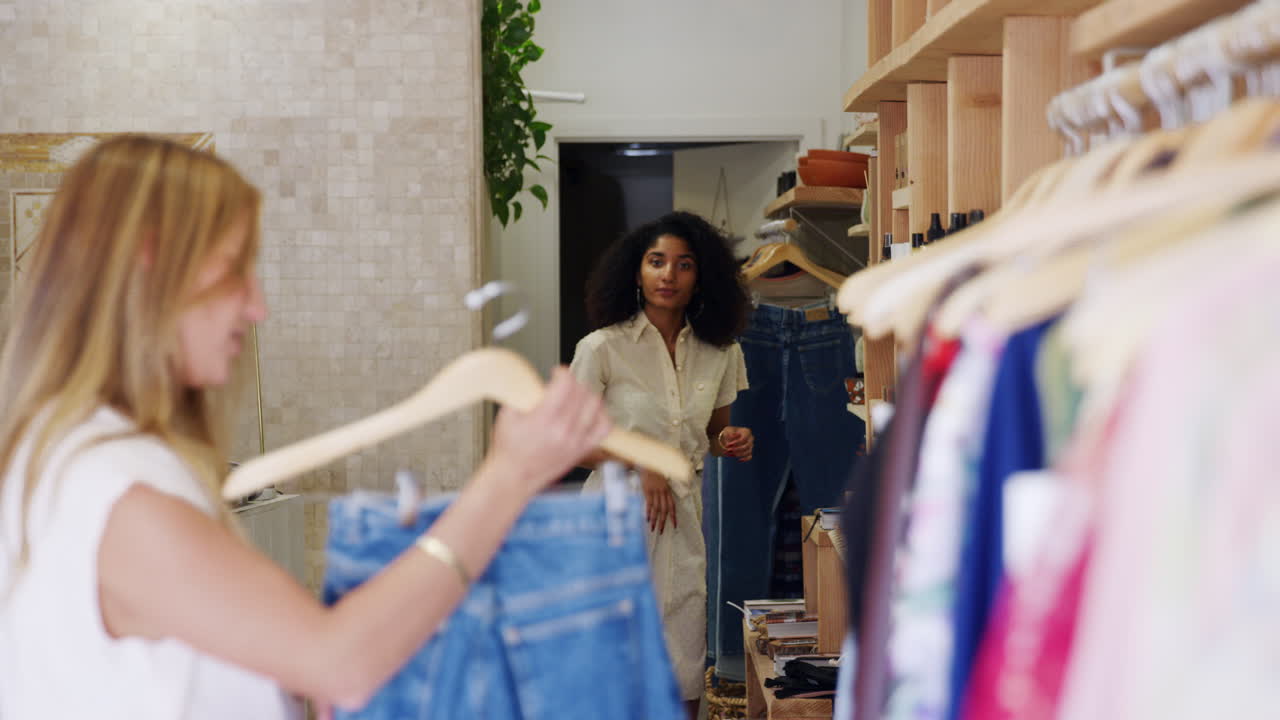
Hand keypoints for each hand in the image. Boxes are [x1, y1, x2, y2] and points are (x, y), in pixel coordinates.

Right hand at [489, 367, 612, 495]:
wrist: (514, 479)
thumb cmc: (509, 451)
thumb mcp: (507, 416)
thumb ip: (521, 394)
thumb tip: (534, 380)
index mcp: (544, 420)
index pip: (566, 385)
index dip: (562, 373)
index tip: (557, 373)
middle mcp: (563, 430)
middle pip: (582, 392)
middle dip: (573, 383)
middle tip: (563, 386)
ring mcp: (576, 441)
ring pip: (596, 406)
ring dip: (587, 396)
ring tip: (576, 397)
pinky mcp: (583, 450)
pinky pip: (604, 427)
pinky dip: (601, 415)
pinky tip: (590, 413)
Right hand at [640, 469, 676, 534]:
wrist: (648, 463)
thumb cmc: (654, 472)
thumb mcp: (661, 482)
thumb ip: (663, 492)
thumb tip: (662, 503)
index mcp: (667, 491)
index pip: (672, 506)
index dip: (673, 516)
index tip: (674, 526)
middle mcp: (663, 492)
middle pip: (665, 510)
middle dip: (663, 522)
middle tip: (661, 531)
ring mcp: (655, 491)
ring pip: (657, 509)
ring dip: (655, 520)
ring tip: (653, 528)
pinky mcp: (647, 490)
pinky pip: (649, 503)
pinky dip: (648, 512)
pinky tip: (647, 519)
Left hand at [719, 426, 753, 461]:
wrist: (730, 434)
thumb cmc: (729, 432)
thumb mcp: (727, 431)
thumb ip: (729, 434)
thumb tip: (731, 438)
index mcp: (747, 431)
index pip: (744, 439)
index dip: (736, 443)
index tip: (727, 445)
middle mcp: (750, 438)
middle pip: (747, 446)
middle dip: (736, 449)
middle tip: (728, 450)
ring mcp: (751, 445)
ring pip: (748, 452)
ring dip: (738, 454)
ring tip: (729, 454)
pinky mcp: (749, 451)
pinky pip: (750, 456)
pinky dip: (745, 459)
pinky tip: (739, 460)